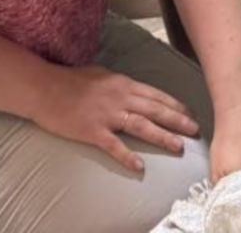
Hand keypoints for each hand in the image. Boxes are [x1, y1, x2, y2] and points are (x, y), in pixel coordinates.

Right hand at [30, 64, 199, 175]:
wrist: (45, 88)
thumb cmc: (72, 80)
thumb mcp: (102, 75)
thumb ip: (120, 84)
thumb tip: (133, 90)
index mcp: (124, 84)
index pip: (156, 95)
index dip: (176, 105)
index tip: (191, 113)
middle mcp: (120, 97)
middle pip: (155, 110)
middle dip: (178, 120)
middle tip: (196, 130)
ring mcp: (107, 115)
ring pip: (141, 126)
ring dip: (162, 137)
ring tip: (179, 147)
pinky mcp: (92, 131)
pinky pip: (114, 146)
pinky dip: (128, 156)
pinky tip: (140, 165)